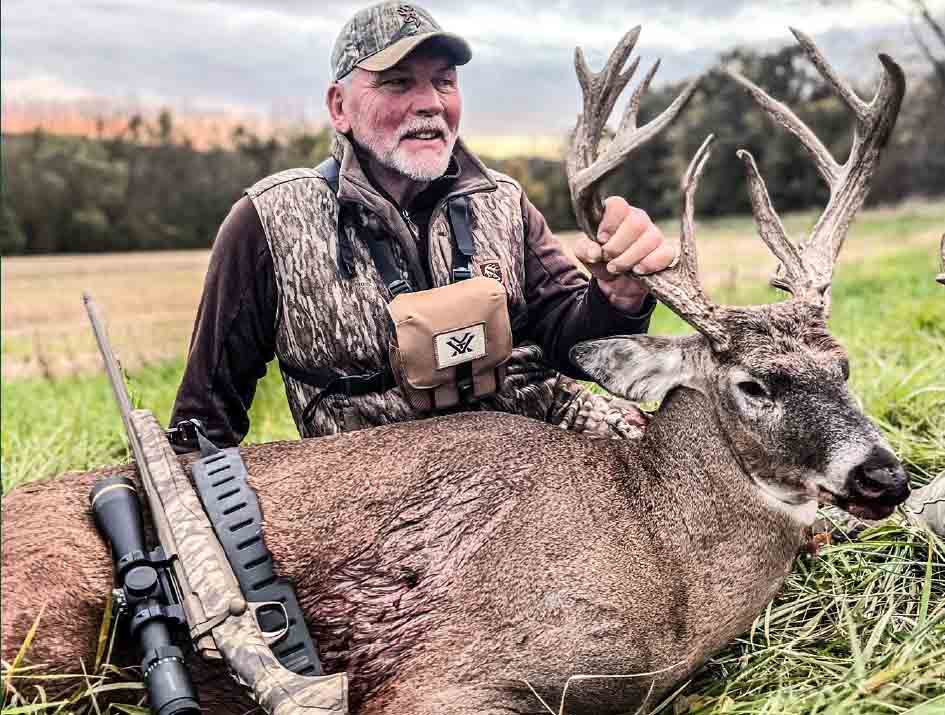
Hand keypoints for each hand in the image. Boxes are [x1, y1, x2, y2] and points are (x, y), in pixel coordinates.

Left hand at [573, 197, 675, 312]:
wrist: (614, 284)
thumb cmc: (601, 260)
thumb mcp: (585, 254)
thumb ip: (585, 249)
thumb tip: (595, 252)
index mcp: (617, 213)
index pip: (618, 205)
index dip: (609, 223)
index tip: (601, 240)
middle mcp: (638, 219)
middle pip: (636, 223)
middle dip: (618, 246)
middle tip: (607, 258)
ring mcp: (654, 234)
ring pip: (649, 240)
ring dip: (629, 258)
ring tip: (615, 268)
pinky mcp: (665, 252)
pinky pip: (665, 253)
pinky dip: (649, 264)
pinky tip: (637, 271)